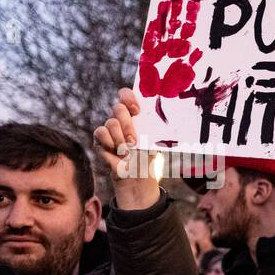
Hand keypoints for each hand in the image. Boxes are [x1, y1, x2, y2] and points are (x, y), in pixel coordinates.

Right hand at [93, 88, 160, 210]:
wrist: (138, 179)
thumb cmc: (149, 158)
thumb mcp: (156, 143)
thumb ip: (157, 130)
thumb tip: (173, 122)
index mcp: (135, 116)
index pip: (127, 95)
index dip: (129, 97)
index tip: (137, 110)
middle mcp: (121, 119)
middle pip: (118, 108)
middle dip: (127, 124)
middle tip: (134, 141)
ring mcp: (110, 129)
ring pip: (110, 123)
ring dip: (120, 139)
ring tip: (128, 152)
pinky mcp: (100, 140)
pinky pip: (100, 132)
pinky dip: (109, 143)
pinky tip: (117, 153)